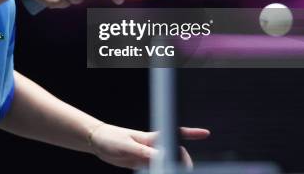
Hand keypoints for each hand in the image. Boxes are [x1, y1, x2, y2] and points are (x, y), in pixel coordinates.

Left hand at [88, 123, 209, 169]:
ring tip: (176, 170)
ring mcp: (149, 155)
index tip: (206, 133)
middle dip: (183, 161)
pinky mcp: (142, 164)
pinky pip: (157, 169)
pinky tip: (164, 171)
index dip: (192, 133)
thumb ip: (145, 153)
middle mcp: (153, 146)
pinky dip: (163, 171)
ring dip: (173, 168)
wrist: (98, 142)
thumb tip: (163, 159)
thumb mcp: (128, 146)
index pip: (175, 133)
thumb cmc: (111, 138)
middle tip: (185, 169)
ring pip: (168, 163)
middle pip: (176, 153)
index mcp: (151, 138)